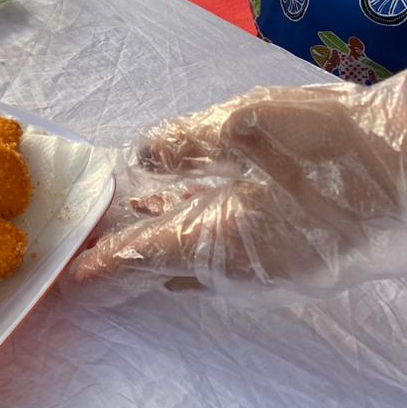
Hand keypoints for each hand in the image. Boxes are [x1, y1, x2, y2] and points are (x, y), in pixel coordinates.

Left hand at [67, 73, 406, 303]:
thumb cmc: (335, 146)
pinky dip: (208, 230)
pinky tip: (200, 206)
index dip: (105, 266)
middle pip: (171, 261)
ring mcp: (281, 268)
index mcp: (220, 240)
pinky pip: (241, 249)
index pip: (143, 258)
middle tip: (97, 235)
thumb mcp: (247, 127)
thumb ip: (188, 144)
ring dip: (169, 234)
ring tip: (137, 209)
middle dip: (133, 248)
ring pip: (207, 255)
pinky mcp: (310, 257)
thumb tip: (145, 153)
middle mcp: (244, 266)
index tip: (72, 280)